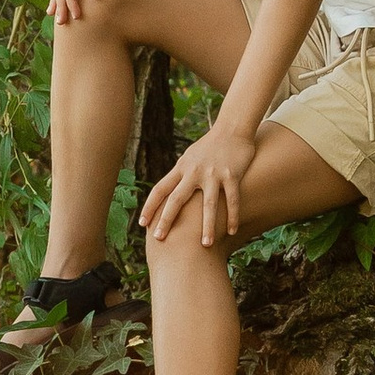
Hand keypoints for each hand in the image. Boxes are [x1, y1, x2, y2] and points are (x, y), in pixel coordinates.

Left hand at [140, 120, 259, 247]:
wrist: (233, 129)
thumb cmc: (209, 146)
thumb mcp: (189, 158)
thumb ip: (180, 175)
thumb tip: (168, 193)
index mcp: (181, 168)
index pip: (160, 189)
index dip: (150, 207)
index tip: (142, 224)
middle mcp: (194, 171)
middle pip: (177, 199)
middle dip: (167, 219)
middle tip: (159, 239)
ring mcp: (213, 174)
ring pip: (208, 204)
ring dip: (206, 226)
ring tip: (205, 245)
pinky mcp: (231, 175)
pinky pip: (232, 200)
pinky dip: (232, 216)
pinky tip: (231, 231)